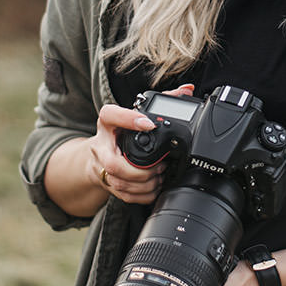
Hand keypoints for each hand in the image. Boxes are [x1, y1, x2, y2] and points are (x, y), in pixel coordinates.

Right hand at [92, 84, 194, 204]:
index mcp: (107, 122)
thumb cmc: (120, 130)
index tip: (150, 124)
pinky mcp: (107, 183)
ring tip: (159, 176)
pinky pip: (124, 195)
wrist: (98, 154)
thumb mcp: (136, 111)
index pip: (111, 116)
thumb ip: (162, 100)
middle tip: (160, 166)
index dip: (129, 120)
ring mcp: (101, 167)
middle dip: (141, 170)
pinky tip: (154, 187)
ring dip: (145, 183)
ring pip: (120, 182)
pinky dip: (142, 194)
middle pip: (114, 164)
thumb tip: (187, 90)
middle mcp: (100, 145)